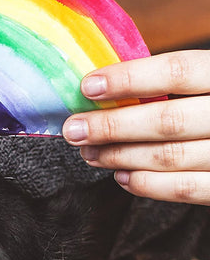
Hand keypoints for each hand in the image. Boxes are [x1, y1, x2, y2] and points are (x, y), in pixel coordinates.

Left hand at [62, 50, 209, 203]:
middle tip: (73, 129)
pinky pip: (186, 189)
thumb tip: (112, 84)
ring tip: (89, 153)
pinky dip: (148, 184)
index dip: (130, 78)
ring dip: (120, 156)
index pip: (180, 70)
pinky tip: (121, 177)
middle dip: (112, 126)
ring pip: (171, 157)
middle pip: (167, 119)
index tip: (88, 87)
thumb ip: (186, 78)